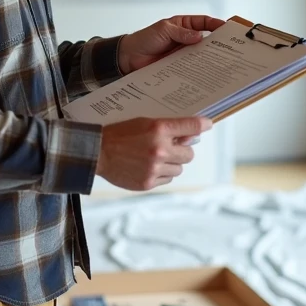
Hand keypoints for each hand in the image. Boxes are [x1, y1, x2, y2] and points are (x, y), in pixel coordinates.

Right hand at [96, 116, 213, 190]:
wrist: (97, 153)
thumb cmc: (119, 134)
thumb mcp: (143, 122)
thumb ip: (167, 129)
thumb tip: (191, 136)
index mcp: (158, 129)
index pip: (191, 126)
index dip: (202, 125)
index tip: (208, 125)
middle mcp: (159, 149)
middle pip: (189, 153)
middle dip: (182, 150)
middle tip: (171, 147)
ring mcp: (154, 168)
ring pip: (179, 168)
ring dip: (172, 163)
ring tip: (155, 158)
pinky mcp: (148, 182)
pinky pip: (168, 179)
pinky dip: (162, 174)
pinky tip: (148, 167)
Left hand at [118, 15, 224, 73]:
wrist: (128, 57)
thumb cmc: (144, 39)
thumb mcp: (163, 30)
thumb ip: (180, 33)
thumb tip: (199, 36)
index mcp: (183, 26)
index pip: (204, 22)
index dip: (216, 24)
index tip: (227, 28)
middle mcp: (186, 40)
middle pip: (206, 40)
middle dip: (217, 44)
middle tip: (230, 49)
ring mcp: (183, 54)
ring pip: (200, 56)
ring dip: (209, 59)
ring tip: (221, 64)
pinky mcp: (179, 67)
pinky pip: (191, 68)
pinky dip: (198, 71)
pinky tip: (205, 75)